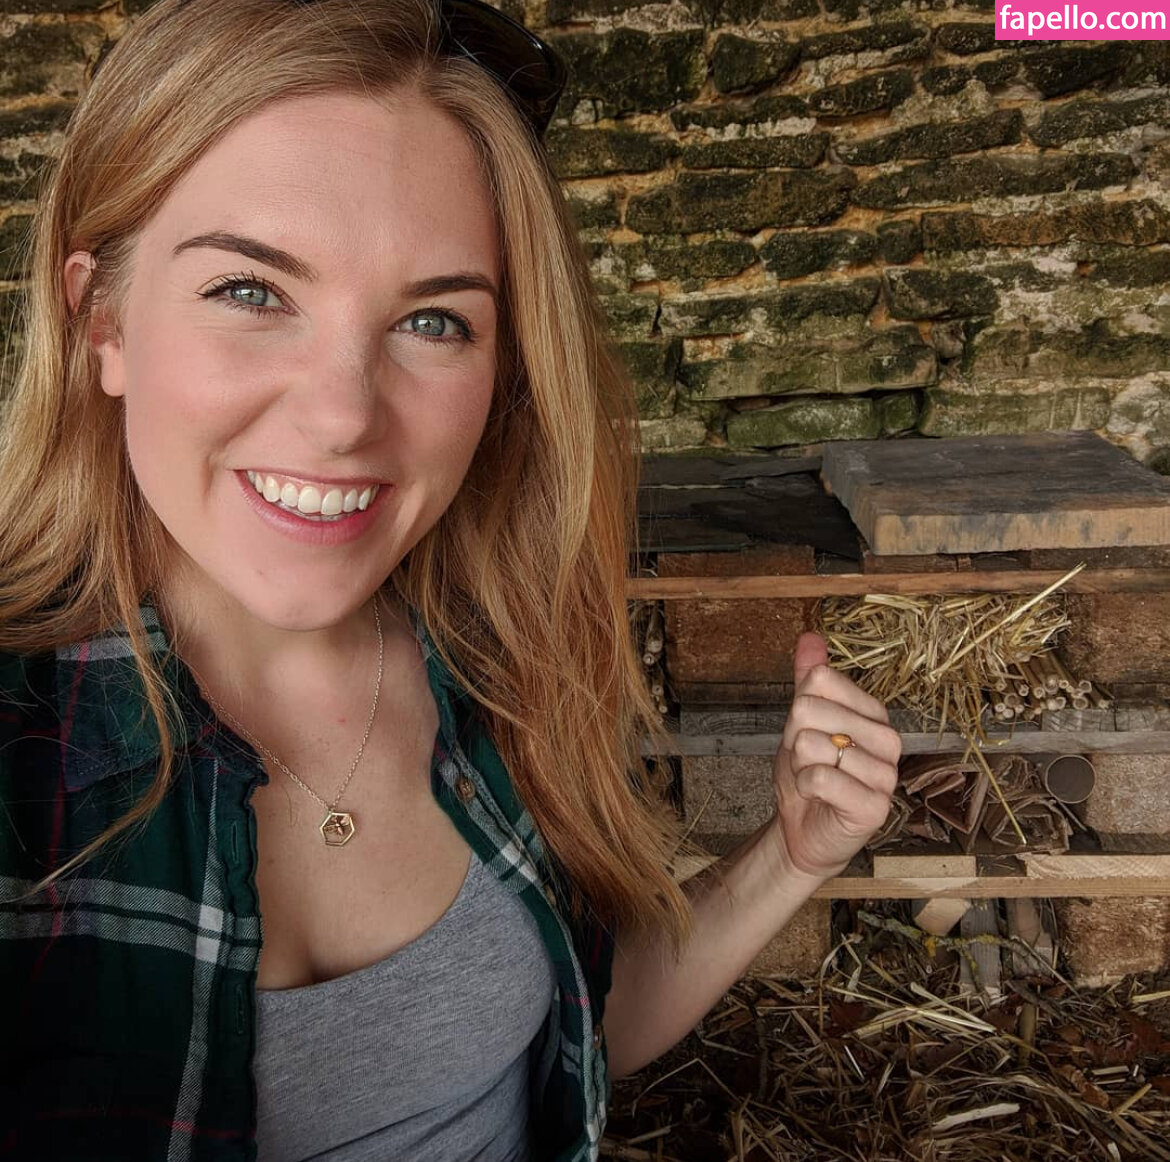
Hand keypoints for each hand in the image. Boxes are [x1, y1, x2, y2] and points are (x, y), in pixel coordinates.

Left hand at [767, 632, 900, 880]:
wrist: (803, 829)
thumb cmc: (808, 772)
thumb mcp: (802, 722)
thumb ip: (808, 680)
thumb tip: (810, 636)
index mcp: (874, 713)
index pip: (818, 680)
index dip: (797, 709)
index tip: (808, 732)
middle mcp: (889, 739)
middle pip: (808, 709)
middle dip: (794, 739)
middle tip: (808, 762)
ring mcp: (887, 774)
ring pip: (811, 744)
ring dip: (798, 766)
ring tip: (816, 780)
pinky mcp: (876, 806)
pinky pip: (819, 777)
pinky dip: (804, 786)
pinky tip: (818, 796)